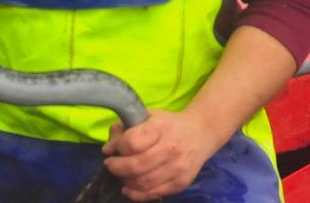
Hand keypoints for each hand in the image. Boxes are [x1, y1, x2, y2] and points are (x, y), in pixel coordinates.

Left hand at [101, 109, 218, 200]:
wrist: (201, 133)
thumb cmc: (169, 123)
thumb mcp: (147, 115)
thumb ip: (125, 127)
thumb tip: (108, 148)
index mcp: (161, 128)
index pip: (131, 142)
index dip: (116, 147)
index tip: (110, 148)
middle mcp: (171, 149)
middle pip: (135, 165)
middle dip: (116, 167)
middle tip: (110, 164)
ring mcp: (177, 168)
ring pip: (142, 182)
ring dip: (124, 180)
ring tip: (120, 173)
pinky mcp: (181, 183)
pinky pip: (153, 193)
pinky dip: (136, 194)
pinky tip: (128, 187)